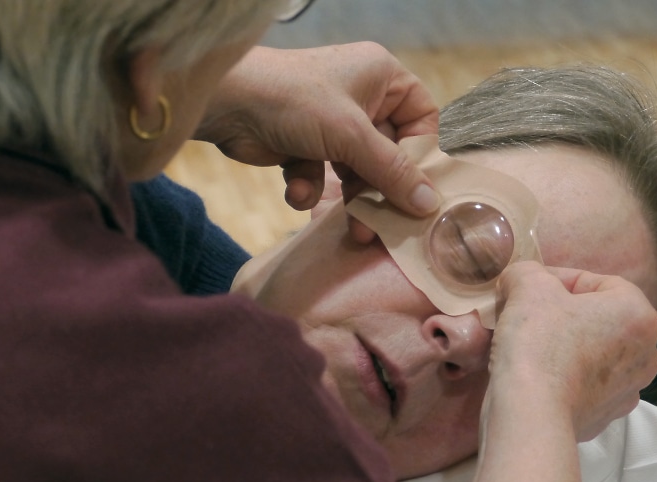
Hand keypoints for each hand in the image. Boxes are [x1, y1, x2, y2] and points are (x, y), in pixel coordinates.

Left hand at [196, 42, 439, 239]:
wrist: (225, 103)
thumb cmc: (294, 102)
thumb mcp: (351, 136)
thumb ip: (392, 172)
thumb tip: (430, 205)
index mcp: (381, 77)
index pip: (421, 117)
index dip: (422, 154)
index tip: (424, 191)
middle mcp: (361, 97)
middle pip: (389, 152)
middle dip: (382, 189)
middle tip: (389, 225)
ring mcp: (331, 122)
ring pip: (356, 170)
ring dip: (352, 200)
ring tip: (354, 230)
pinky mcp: (304, 145)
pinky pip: (322, 174)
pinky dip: (310, 186)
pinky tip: (295, 191)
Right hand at [488, 262, 656, 441]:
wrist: (532, 414)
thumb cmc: (539, 341)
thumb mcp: (527, 286)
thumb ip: (527, 273)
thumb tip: (520, 281)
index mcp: (639, 315)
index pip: (597, 282)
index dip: (556, 278)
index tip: (526, 288)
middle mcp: (646, 355)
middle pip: (598, 319)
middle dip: (563, 314)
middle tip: (527, 314)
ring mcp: (628, 391)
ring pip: (593, 354)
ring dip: (565, 346)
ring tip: (529, 346)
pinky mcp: (605, 418)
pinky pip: (584, 387)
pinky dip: (564, 378)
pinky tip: (537, 377)